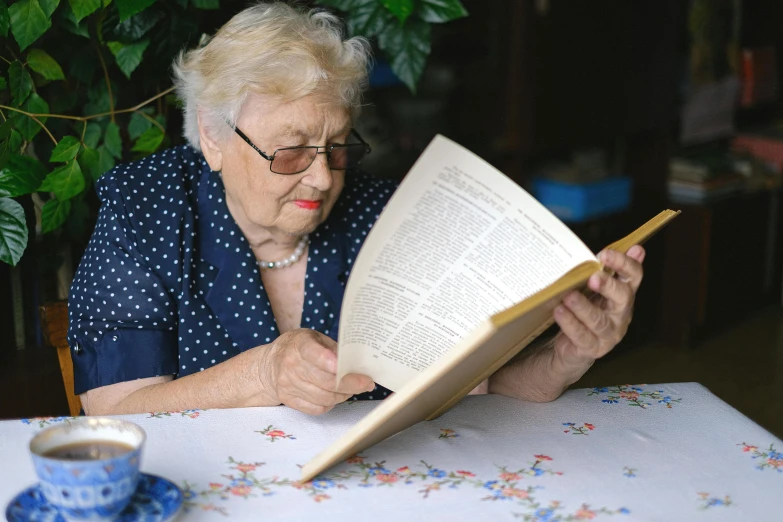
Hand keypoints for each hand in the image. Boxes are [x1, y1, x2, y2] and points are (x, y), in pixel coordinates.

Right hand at [259, 329, 374, 414]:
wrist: (269, 365)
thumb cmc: (298, 348)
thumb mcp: (314, 338)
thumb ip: (333, 348)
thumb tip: (357, 364)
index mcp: (299, 345)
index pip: (314, 353)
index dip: (329, 361)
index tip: (345, 367)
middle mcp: (291, 365)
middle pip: (326, 381)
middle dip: (351, 384)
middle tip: (366, 383)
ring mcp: (289, 385)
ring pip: (324, 397)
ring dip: (344, 395)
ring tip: (353, 389)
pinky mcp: (290, 400)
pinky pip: (317, 408)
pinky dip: (332, 403)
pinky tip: (337, 395)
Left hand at [551, 245, 645, 376]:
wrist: (573, 346)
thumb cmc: (585, 309)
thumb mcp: (595, 289)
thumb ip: (607, 269)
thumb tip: (633, 247)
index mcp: (624, 294)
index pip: (633, 276)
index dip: (624, 264)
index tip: (606, 253)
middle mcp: (621, 314)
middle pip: (622, 297)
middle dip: (608, 285)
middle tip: (593, 277)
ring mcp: (609, 333)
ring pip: (599, 320)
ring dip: (583, 307)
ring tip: (568, 296)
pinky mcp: (592, 348)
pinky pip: (582, 336)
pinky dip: (570, 323)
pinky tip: (559, 312)